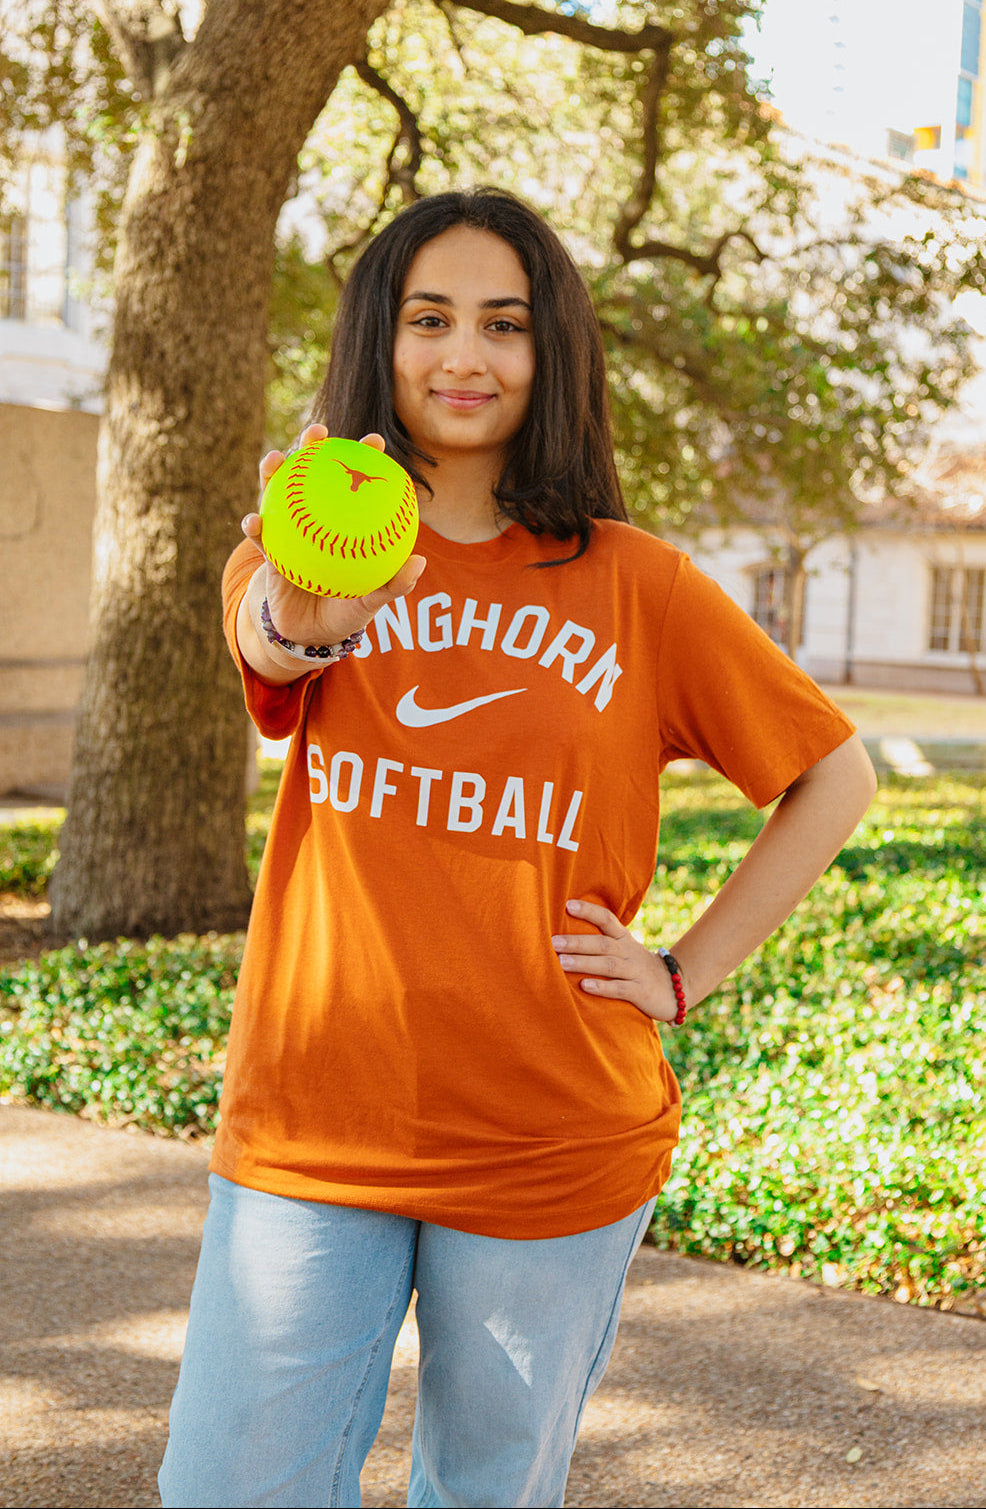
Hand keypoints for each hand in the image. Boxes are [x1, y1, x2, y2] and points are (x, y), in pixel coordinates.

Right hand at [242, 424, 425, 645]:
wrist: (312, 634)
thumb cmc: (347, 610)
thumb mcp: (372, 600)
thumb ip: (394, 584)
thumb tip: (419, 562)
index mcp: (345, 523)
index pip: (356, 481)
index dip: (364, 457)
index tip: (374, 440)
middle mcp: (316, 519)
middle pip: (312, 473)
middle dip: (312, 446)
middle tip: (317, 432)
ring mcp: (291, 531)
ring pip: (279, 493)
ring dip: (273, 472)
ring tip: (275, 460)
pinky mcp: (270, 551)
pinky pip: (261, 536)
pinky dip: (255, 527)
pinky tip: (253, 521)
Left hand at [551, 899, 678, 1022]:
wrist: (677, 987)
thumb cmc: (638, 967)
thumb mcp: (625, 950)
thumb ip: (602, 942)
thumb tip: (565, 935)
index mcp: (624, 939)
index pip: (607, 919)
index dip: (589, 911)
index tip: (568, 904)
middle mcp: (629, 952)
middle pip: (602, 943)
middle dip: (577, 942)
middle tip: (554, 942)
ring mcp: (636, 971)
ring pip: (609, 965)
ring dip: (584, 963)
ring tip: (562, 962)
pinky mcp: (641, 992)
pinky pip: (620, 989)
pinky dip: (603, 987)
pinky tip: (585, 986)